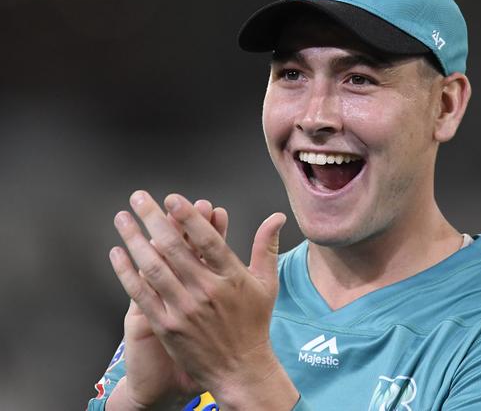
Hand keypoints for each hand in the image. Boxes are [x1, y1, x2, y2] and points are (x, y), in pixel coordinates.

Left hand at [110, 190, 297, 409]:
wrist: (239, 369)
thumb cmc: (253, 324)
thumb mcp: (266, 283)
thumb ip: (266, 247)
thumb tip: (277, 217)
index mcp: (231, 277)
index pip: (208, 240)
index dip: (189, 217)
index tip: (173, 198)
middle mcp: (206, 291)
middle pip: (176, 247)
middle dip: (154, 218)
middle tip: (139, 197)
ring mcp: (184, 309)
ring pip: (154, 267)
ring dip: (135, 240)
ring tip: (123, 219)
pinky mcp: (167, 325)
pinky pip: (142, 294)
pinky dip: (127, 272)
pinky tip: (117, 254)